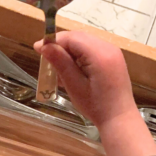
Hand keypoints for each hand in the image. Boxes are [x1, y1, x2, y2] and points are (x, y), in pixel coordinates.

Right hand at [34, 31, 155, 155]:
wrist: (119, 118)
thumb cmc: (95, 105)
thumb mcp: (74, 85)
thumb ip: (60, 63)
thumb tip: (44, 46)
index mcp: (100, 54)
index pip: (72, 38)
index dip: (53, 41)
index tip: (37, 49)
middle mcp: (108, 47)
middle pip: (79, 38)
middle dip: (61, 45)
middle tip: (46, 59)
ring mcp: (113, 52)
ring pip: (84, 42)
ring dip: (69, 51)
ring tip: (57, 68)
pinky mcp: (113, 58)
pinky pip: (92, 49)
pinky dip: (79, 56)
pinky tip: (72, 70)